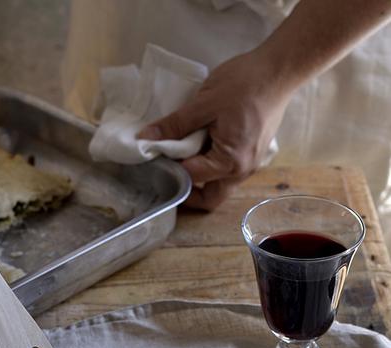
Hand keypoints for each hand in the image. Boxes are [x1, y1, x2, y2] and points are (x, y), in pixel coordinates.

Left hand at [139, 50, 291, 210]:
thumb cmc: (245, 84)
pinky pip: (229, 171)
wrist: (279, 70)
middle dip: (189, 191)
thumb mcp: (203, 104)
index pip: (191, 178)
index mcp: (229, 162)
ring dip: (201, 177)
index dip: (171, 167)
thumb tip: (146, 137)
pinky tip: (203, 144)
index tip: (157, 154)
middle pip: (210, 198)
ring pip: (220, 186)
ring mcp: (250, 165)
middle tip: (169, 170)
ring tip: (185, 154)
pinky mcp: (253, 155)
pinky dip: (213, 165)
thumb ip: (174, 125)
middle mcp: (242, 171)